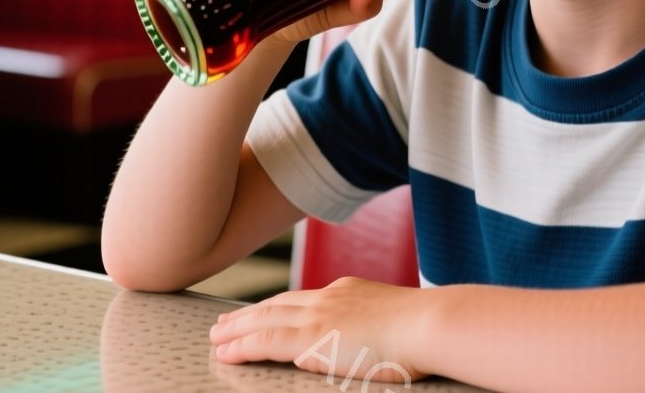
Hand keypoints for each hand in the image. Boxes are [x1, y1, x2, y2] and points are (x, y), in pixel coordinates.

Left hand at [207, 277, 430, 385]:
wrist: (428, 325)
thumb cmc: (426, 331)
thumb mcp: (396, 321)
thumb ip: (376, 327)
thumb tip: (373, 340)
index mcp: (348, 292)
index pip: (303, 299)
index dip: (277, 306)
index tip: (262, 311)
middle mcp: (328, 298)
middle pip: (276, 304)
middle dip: (248, 313)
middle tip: (225, 321)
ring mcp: (318, 316)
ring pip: (263, 320)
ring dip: (236, 328)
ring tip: (216, 336)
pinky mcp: (311, 338)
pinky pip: (265, 341)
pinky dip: (242, 345)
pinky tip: (226, 352)